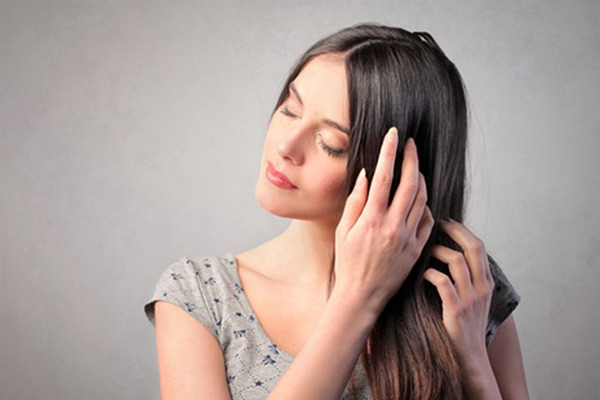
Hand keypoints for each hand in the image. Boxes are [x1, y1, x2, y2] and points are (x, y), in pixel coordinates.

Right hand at [333, 127, 434, 314]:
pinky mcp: (417, 249)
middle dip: (411, 158)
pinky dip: (425, 205)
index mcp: (371, 219)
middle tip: (411, 143)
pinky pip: (427, 220)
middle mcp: (392, 226)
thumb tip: (366, 174)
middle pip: (409, 183)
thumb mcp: (342, 231)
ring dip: (420, 178)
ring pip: (422, 199)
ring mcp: (408, 238)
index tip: (393, 134)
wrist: (361, 296)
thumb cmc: (347, 263)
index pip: (383, 176)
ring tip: (415, 166)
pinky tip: (419, 198)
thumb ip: (355, 201)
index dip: (389, 152)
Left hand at [423, 219, 494, 367]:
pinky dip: (431, 273)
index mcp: (486, 282)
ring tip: (427, 250)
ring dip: (439, 251)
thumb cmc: (464, 325)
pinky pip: (443, 282)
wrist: (470, 356)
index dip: (463, 231)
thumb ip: (466, 278)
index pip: (479, 247)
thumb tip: (449, 255)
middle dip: (455, 231)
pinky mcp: (456, 309)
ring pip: (457, 261)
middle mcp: (482, 287)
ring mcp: (470, 298)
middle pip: (473, 247)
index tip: (447, 222)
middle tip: (438, 223)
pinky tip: (423, 274)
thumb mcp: (473, 299)